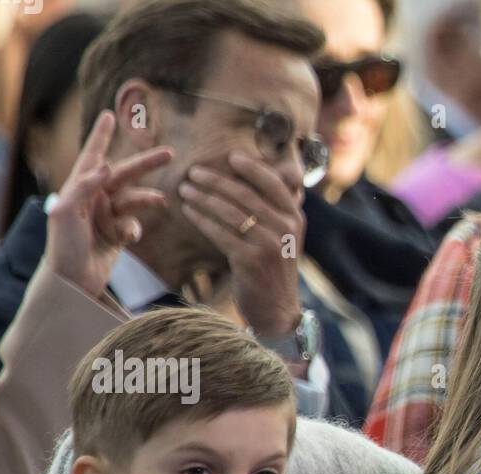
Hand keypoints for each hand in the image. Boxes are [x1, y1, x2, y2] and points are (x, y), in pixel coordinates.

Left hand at [45, 110, 171, 297]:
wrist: (71, 281)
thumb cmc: (62, 246)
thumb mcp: (66, 212)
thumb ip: (85, 186)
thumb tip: (108, 165)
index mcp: (79, 187)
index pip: (92, 155)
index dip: (101, 135)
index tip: (109, 115)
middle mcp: (94, 198)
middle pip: (124, 174)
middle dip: (146, 164)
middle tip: (169, 153)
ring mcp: (107, 217)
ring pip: (134, 200)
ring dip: (147, 199)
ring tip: (161, 201)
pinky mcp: (117, 236)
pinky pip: (133, 225)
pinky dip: (134, 229)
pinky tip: (129, 237)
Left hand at [175, 148, 304, 337]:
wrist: (277, 310)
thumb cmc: (274, 271)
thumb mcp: (285, 239)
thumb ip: (275, 211)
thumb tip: (255, 179)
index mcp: (295, 219)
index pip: (273, 183)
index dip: (251, 167)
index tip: (230, 156)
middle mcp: (285, 229)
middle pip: (245, 195)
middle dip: (216, 180)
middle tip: (194, 171)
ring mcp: (269, 245)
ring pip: (230, 212)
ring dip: (203, 197)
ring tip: (185, 189)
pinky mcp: (250, 261)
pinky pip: (220, 233)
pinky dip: (201, 219)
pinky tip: (188, 211)